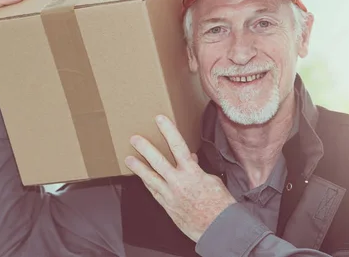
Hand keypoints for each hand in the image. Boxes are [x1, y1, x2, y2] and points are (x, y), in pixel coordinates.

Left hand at [125, 115, 235, 241]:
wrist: (218, 229)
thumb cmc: (220, 204)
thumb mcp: (212, 181)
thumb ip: (197, 168)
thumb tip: (190, 159)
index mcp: (192, 173)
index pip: (178, 146)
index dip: (168, 131)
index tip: (160, 119)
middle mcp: (178, 183)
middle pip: (158, 161)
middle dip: (145, 148)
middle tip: (134, 138)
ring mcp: (170, 195)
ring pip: (150, 178)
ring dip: (138, 167)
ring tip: (129, 159)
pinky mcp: (167, 206)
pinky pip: (153, 192)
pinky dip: (147, 183)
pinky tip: (142, 178)